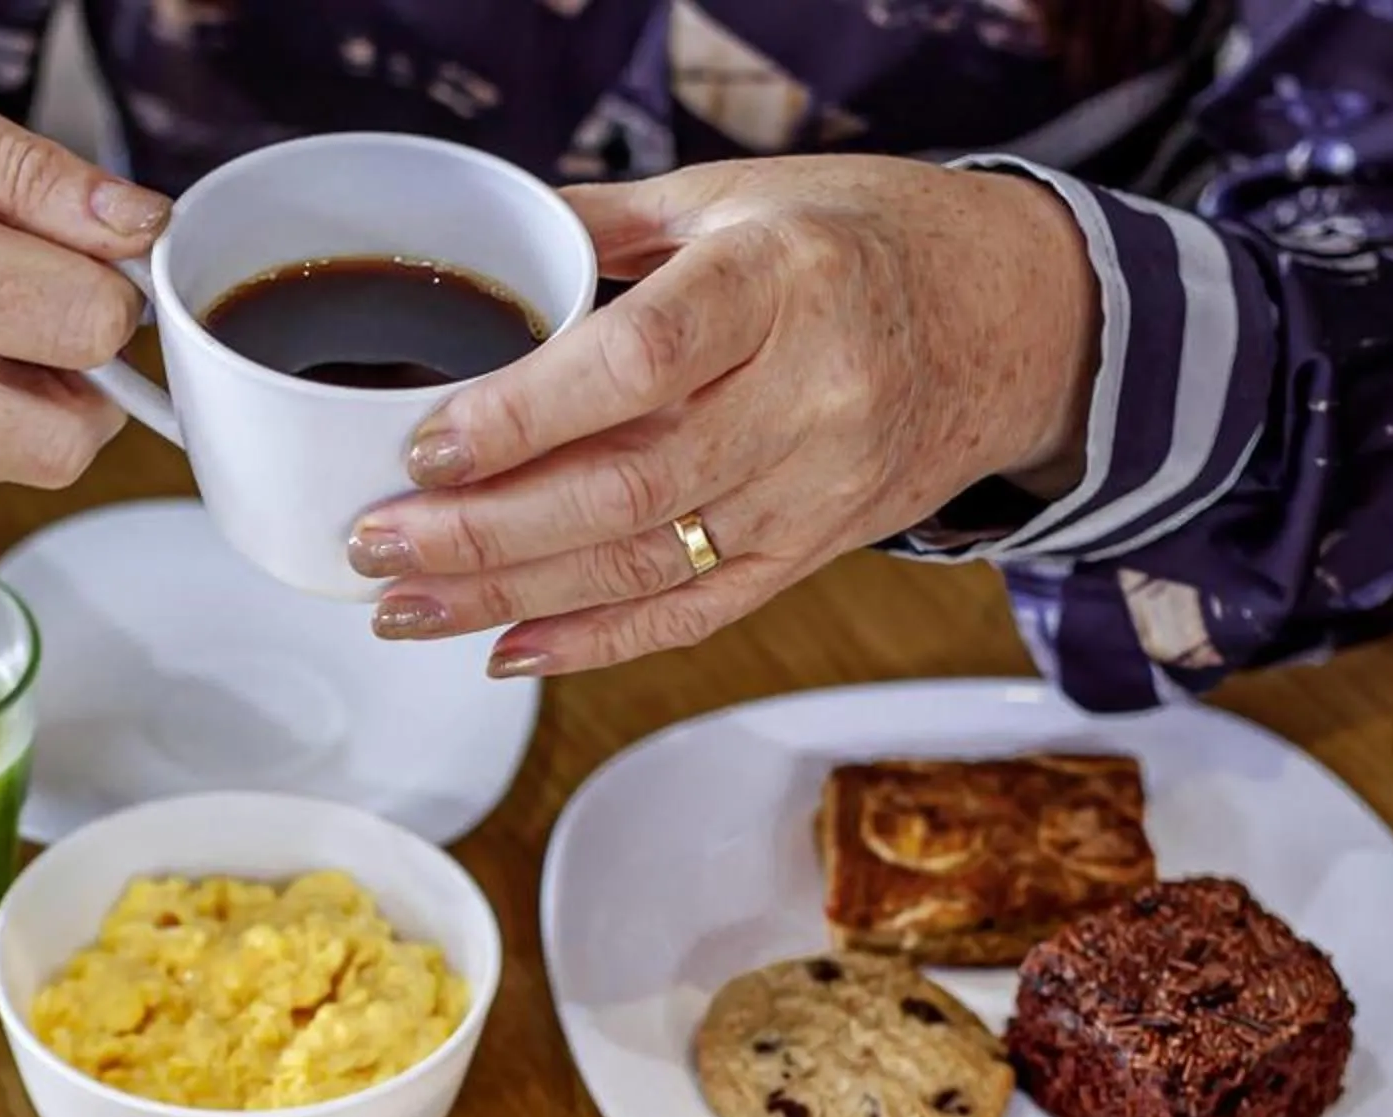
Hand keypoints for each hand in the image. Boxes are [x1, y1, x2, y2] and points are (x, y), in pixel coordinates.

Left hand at [347, 158, 1097, 674]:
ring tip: (402, 606)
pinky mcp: (818, 550)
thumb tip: (478, 253)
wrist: (1016, 313)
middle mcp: (809, 395)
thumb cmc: (869, 235)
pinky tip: (507, 649)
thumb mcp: (742, 191)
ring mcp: (818, 489)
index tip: (426, 444)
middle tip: (376, 544)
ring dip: (510, 597)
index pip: (639, 361)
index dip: (523, 415)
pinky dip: (595, 641)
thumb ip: (606, 228)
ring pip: (647, 565)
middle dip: (485, 531)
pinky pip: (696, 614)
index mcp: (782, 280)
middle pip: (628, 487)